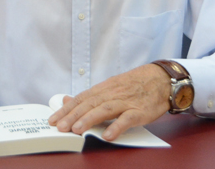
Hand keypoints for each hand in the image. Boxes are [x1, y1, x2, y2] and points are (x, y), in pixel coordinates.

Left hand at [48, 64, 170, 140]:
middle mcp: (112, 94)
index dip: (66, 109)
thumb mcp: (109, 87)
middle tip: (60, 127)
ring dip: (90, 119)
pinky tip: (108, 135)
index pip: (81, 99)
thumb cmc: (134, 85)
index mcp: (103, 89)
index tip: (53, 119)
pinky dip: (117, 126)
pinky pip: (127, 119)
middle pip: (89, 104)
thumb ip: (88, 96)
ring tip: (77, 130)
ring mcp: (126, 102)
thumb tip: (66, 99)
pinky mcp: (139, 111)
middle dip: (73, 116)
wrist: (160, 79)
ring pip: (105, 109)